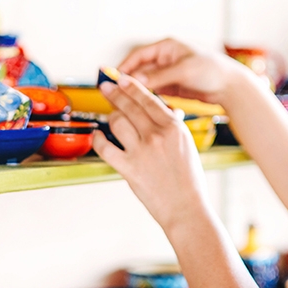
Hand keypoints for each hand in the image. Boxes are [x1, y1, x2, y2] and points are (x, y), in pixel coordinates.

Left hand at [93, 74, 213, 232]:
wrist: (186, 208)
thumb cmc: (189, 181)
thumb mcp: (187, 146)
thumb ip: (173, 127)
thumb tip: (166, 112)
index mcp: (173, 127)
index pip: (148, 99)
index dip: (131, 87)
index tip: (122, 80)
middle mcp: (157, 135)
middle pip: (129, 106)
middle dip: (115, 93)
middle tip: (106, 87)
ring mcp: (141, 151)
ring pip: (117, 122)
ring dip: (111, 116)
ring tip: (109, 116)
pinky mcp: (129, 168)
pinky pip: (106, 147)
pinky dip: (98, 139)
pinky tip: (98, 136)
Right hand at [119, 39, 247, 105]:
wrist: (230, 86)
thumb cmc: (212, 70)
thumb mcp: (184, 71)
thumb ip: (160, 76)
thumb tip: (136, 81)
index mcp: (166, 47)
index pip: (138, 55)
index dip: (124, 66)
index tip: (113, 78)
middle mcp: (165, 59)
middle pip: (139, 70)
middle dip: (128, 81)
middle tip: (115, 93)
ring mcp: (167, 74)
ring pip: (145, 82)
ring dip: (136, 91)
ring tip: (124, 102)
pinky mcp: (172, 87)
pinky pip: (153, 92)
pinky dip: (146, 98)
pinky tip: (140, 106)